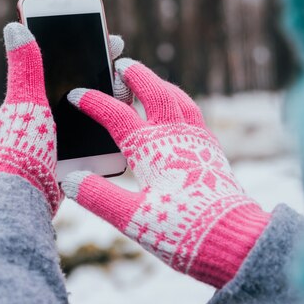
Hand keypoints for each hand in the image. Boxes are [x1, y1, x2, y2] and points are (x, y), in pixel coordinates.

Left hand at [0, 23, 127, 215]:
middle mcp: (46, 117)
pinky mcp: (71, 161)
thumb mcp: (26, 101)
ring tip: (132, 94)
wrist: (24, 197)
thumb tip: (14, 27)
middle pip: (82, 88)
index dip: (89, 50)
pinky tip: (128, 126)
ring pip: (91, 115)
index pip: (64, 66)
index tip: (113, 41)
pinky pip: (95, 141)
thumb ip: (26, 67)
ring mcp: (59, 140)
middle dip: (105, 76)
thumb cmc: (21, 146)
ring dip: (111, 103)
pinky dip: (109, 131)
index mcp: (33, 100)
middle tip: (128, 67)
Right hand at [61, 58, 270, 287]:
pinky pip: (193, 114)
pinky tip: (178, 112)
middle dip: (135, 75)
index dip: (93, 102)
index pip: (116, 115)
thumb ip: (98, 196)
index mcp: (151, 149)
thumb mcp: (133, 218)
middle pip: (154, 92)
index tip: (76, 95)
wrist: (234, 239)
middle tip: (121, 64)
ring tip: (148, 80)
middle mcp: (175, 136)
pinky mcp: (211, 151)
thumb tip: (69, 179)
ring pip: (177, 98)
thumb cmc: (182, 229)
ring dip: (159, 84)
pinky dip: (180, 102)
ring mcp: (196, 141)